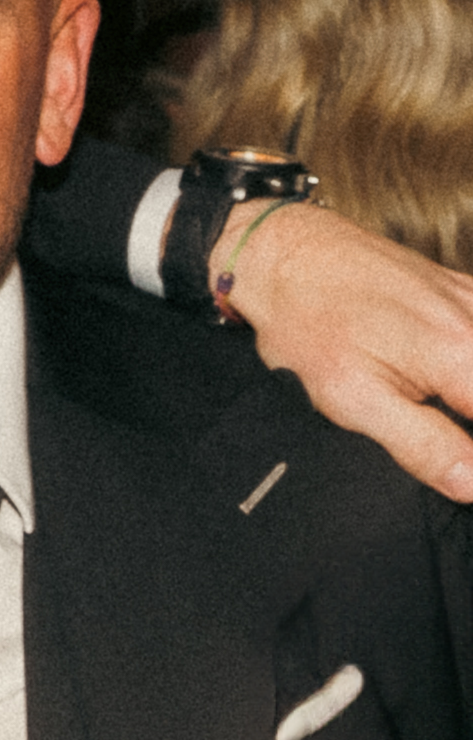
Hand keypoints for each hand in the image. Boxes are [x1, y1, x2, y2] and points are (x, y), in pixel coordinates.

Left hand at [214, 200, 472, 502]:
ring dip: (467, 396)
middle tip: (446, 438)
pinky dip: (468, 363)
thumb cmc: (310, 324)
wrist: (285, 254)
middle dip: (467, 421)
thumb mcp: (354, 400)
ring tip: (446, 415)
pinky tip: (452, 385)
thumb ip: (423, 444)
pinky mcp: (464, 288)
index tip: (461, 469)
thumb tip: (471, 485)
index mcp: (460, 354)